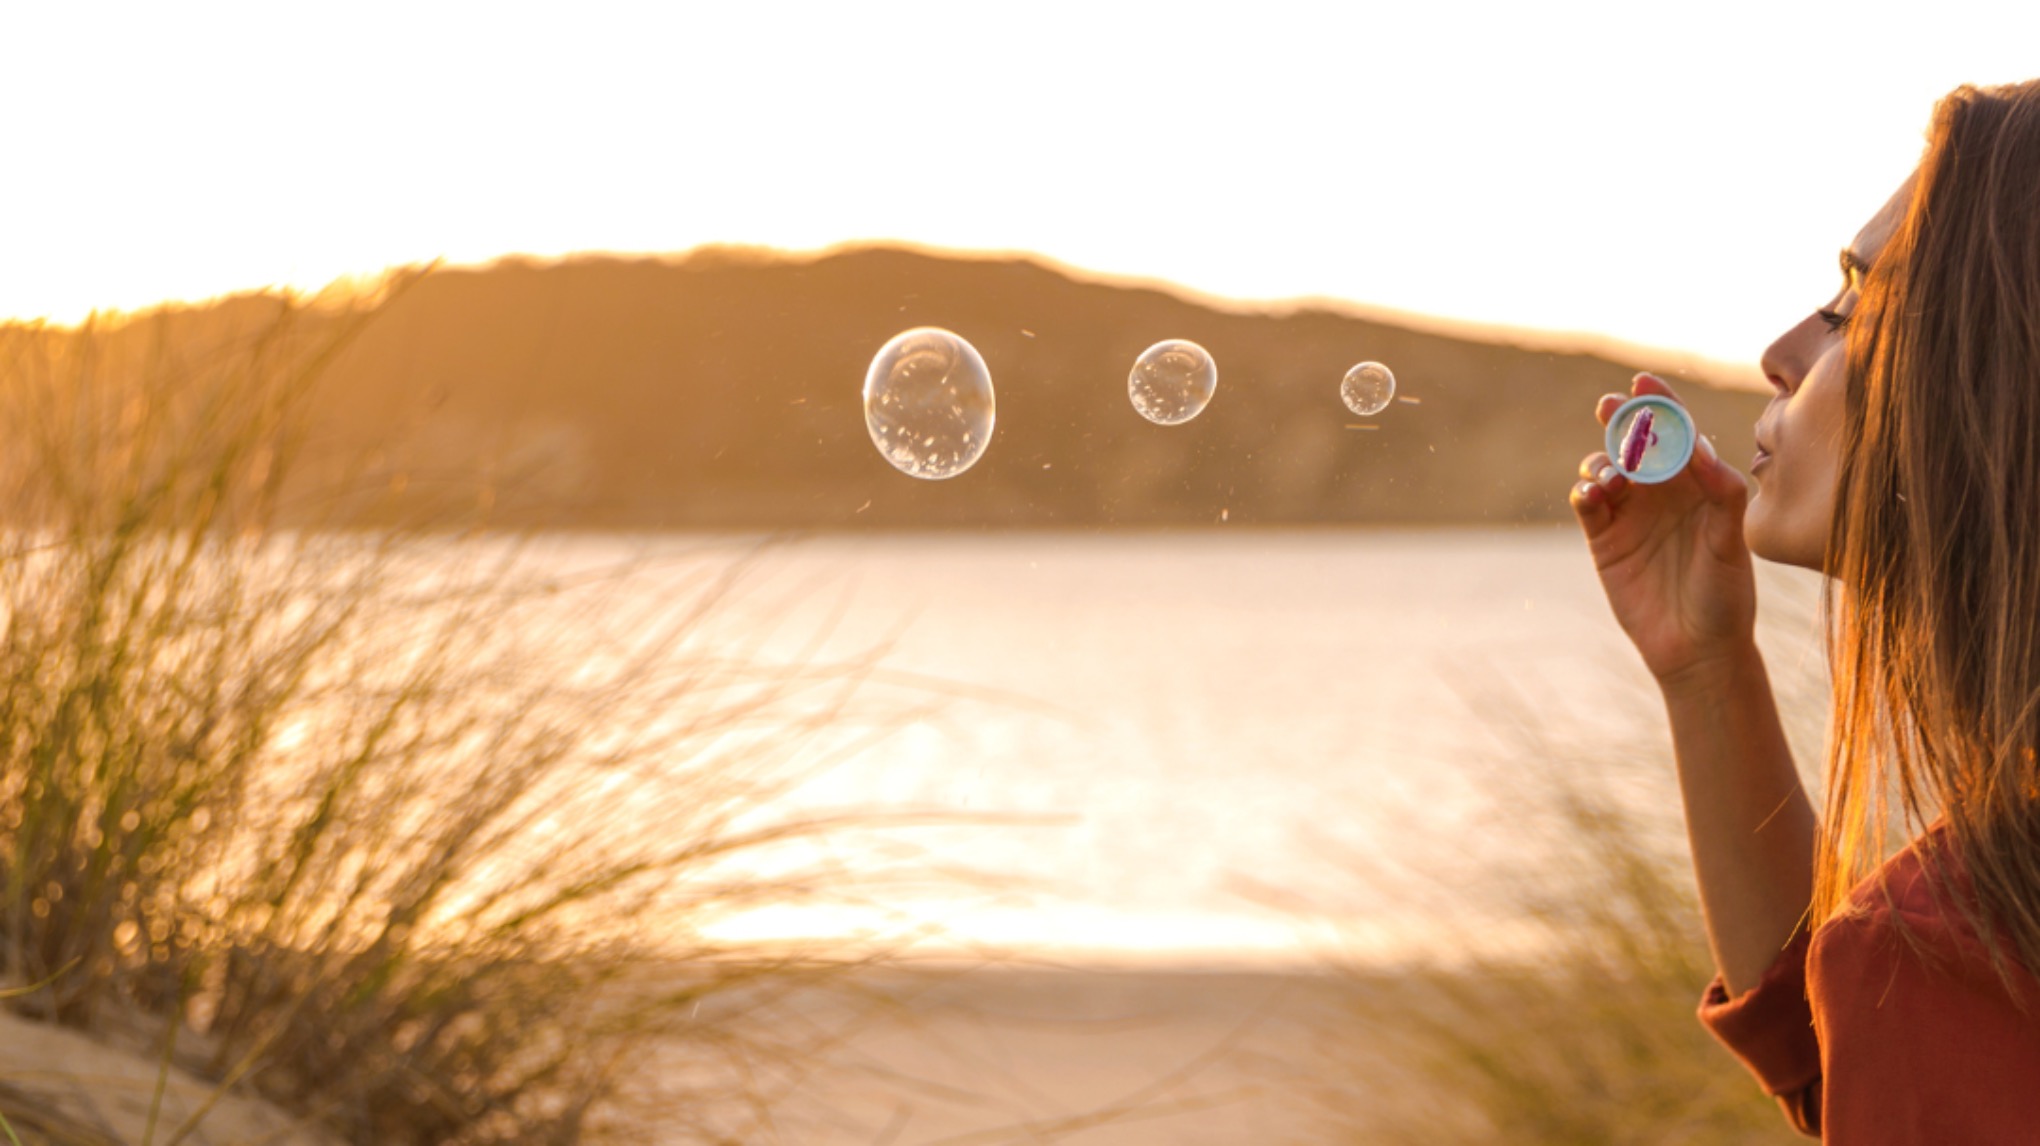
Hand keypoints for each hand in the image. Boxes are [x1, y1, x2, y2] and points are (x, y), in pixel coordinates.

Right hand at [1569, 373, 1758, 688]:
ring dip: (1601, 459)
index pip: (1677, 432)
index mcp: (1697, 483)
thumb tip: (1698, 447)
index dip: (1660, 403)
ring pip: (1605, 468)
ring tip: (1610, 475)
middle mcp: (1662, 492)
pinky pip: (1587, 505)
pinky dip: (1583, 492)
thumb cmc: (1725, 594)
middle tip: (1610, 407)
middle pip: (1634, 442)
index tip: (1644, 382)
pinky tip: (1591, 494)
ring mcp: (1630, 514)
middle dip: (1620, 419)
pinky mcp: (1604, 539)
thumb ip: (1720, 492)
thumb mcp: (1732, 542)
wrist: (1697, 648)